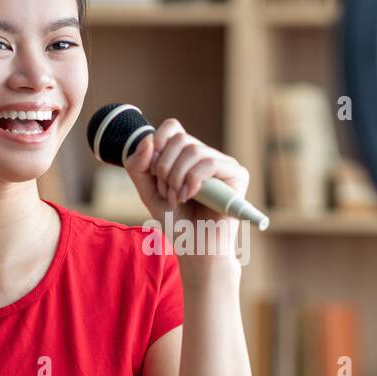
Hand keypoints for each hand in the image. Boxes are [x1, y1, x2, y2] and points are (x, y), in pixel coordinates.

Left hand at [123, 118, 249, 261]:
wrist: (196, 248)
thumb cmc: (176, 222)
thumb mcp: (148, 191)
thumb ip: (139, 166)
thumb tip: (147, 139)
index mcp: (187, 156)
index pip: (173, 127)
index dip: (159, 141)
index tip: (152, 167)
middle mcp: (207, 155)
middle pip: (180, 139)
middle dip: (165, 167)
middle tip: (166, 192)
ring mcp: (224, 164)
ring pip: (194, 150)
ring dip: (177, 177)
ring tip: (177, 199)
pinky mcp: (237, 175)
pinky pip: (210, 163)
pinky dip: (193, 180)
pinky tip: (189, 197)